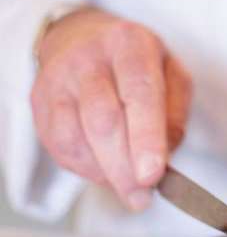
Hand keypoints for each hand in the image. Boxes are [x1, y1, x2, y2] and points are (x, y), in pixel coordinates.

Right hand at [31, 8, 192, 209]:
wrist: (84, 40)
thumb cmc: (139, 66)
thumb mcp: (172, 76)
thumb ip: (176, 113)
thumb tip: (166, 155)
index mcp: (130, 44)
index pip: (139, 93)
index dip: (146, 138)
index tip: (152, 175)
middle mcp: (90, 57)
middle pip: (103, 121)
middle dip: (124, 168)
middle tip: (141, 196)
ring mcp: (59, 79)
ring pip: (76, 138)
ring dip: (105, 173)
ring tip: (128, 187)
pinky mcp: (40, 101)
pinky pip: (59, 146)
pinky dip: (86, 169)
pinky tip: (105, 172)